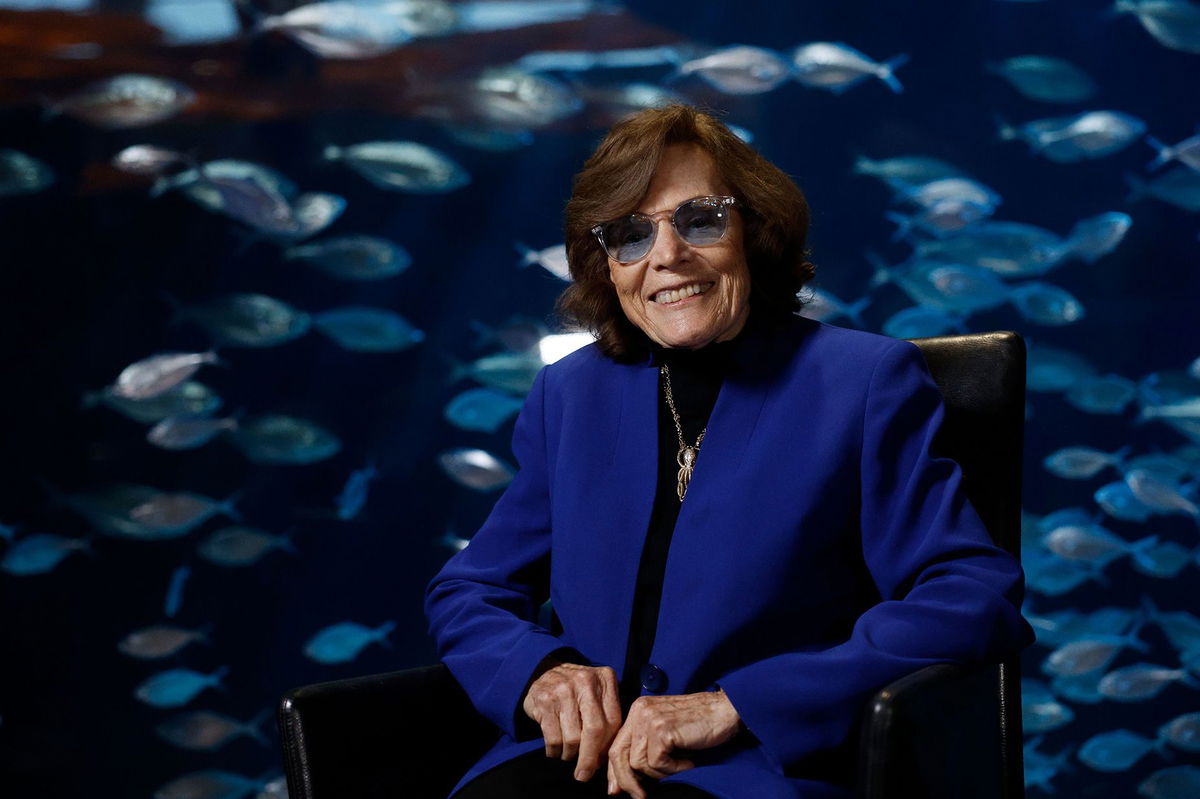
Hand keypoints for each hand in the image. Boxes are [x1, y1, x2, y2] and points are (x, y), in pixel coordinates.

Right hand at [522, 661, 622, 782]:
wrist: (543, 671)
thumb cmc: (577, 690)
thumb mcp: (598, 693)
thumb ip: (608, 717)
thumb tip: (609, 758)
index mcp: (605, 678)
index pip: (613, 721)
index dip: (607, 748)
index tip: (602, 765)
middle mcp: (585, 681)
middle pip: (594, 731)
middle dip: (590, 759)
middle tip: (584, 775)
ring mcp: (563, 689)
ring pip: (573, 738)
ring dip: (570, 755)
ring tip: (569, 755)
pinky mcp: (544, 700)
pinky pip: (553, 738)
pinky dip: (555, 752)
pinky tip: (556, 751)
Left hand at [606, 689, 740, 798]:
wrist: (726, 709)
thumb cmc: (699, 724)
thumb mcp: (665, 730)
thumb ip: (644, 746)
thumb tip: (622, 781)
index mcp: (638, 710)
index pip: (616, 745)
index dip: (614, 771)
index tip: (617, 791)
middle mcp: (640, 711)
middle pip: (619, 754)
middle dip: (627, 781)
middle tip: (641, 796)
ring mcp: (650, 718)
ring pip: (638, 763)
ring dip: (660, 774)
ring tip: (680, 765)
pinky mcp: (662, 729)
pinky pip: (657, 764)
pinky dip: (674, 769)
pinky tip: (689, 762)